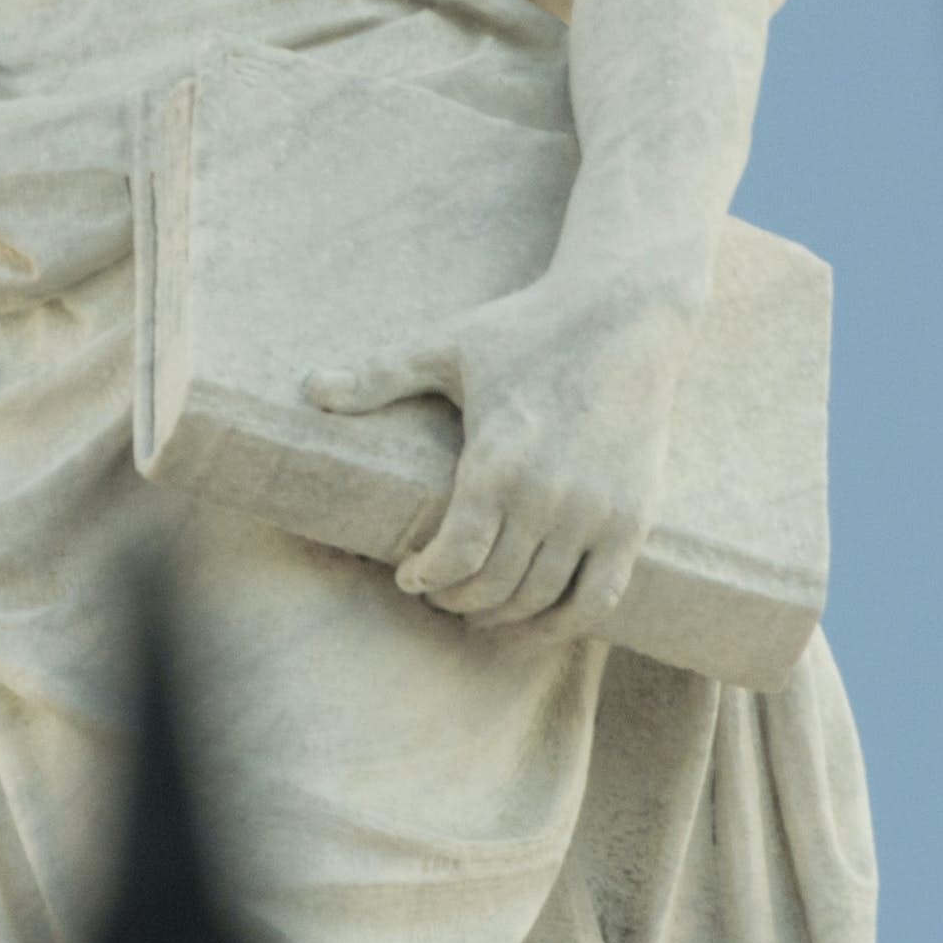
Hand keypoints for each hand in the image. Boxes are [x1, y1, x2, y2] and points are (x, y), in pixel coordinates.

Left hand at [310, 272, 698, 637]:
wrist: (625, 318)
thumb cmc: (529, 330)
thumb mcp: (449, 346)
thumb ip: (379, 375)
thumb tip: (309, 388)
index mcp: (499, 459)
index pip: (455, 557)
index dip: (425, 579)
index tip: (408, 577)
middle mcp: (550, 497)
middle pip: (492, 587)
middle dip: (454, 601)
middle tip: (436, 594)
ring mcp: (596, 513)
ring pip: (541, 600)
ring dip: (501, 617)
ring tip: (476, 609)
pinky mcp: (632, 520)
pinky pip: (598, 598)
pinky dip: (563, 623)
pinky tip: (535, 621)